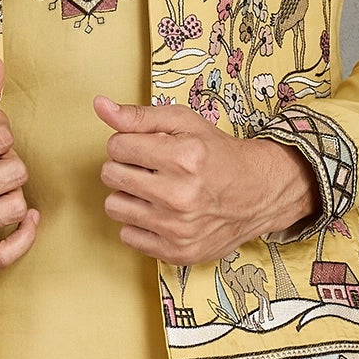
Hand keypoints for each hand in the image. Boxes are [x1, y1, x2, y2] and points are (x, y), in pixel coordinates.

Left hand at [94, 96, 316, 264]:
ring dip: (129, 196)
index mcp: (183, 157)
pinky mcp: (177, 252)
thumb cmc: (218, 155)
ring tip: (155, 191)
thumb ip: (139, 116)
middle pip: (111, 176)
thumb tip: (100, 106)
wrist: (258, 193)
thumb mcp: (184, 123)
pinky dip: (140, 224)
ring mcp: (178, 228)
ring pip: (114, 206)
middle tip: (151, 170)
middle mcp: (180, 195)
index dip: (128, 144)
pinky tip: (161, 214)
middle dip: (126, 168)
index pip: (116, 146)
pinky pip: (127, 235)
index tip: (147, 149)